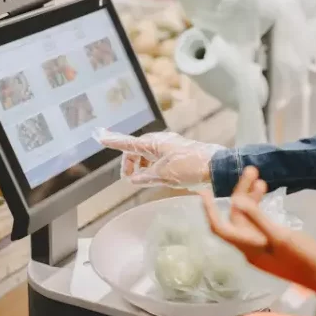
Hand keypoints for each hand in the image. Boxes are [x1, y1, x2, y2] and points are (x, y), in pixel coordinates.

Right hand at [96, 128, 224, 188]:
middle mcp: (160, 142)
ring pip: (147, 155)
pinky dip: (152, 167)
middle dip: (130, 163)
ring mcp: (169, 146)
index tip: (99, 136)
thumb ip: (145, 177)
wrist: (216, 166)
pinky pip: (158, 158)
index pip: (127, 143)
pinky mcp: (178, 153)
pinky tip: (156, 177)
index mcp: (153, 143)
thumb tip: (133, 179)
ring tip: (144, 180)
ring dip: (141, 167)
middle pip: (136, 150)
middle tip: (129, 178)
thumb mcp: (163, 175)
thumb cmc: (190, 167)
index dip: (113, 141)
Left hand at [199, 166, 315, 292]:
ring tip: (260, 179)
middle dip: (240, 193)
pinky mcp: (270, 243)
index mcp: (247, 246)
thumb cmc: (302, 258)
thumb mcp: (280, 236)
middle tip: (251, 171)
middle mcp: (249, 245)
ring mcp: (259, 244)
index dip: (209, 211)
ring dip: (251, 198)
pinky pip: (257, 221)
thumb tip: (236, 202)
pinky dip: (259, 207)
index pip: (220, 228)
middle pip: (236, 216)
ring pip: (248, 217)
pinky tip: (265, 194)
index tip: (203, 193)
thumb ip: (258, 218)